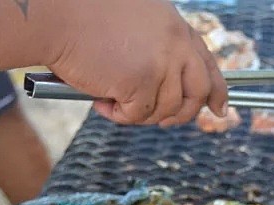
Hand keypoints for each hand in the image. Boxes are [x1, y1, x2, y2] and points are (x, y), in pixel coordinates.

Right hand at [48, 0, 227, 126]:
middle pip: (197, 93)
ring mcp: (161, 65)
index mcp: (176, 28)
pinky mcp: (141, 84)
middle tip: (164, 122)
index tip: (220, 109)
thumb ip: (160, 47)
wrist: (52, 13)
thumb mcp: (137, 22)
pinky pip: (138, 115)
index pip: (207, 65)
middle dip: (184, 114)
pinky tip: (100, 100)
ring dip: (139, 113)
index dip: (217, 91)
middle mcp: (175, 45)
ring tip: (112, 99)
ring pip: (165, 109)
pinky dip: (118, 115)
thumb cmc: (82, 14)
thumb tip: (173, 87)